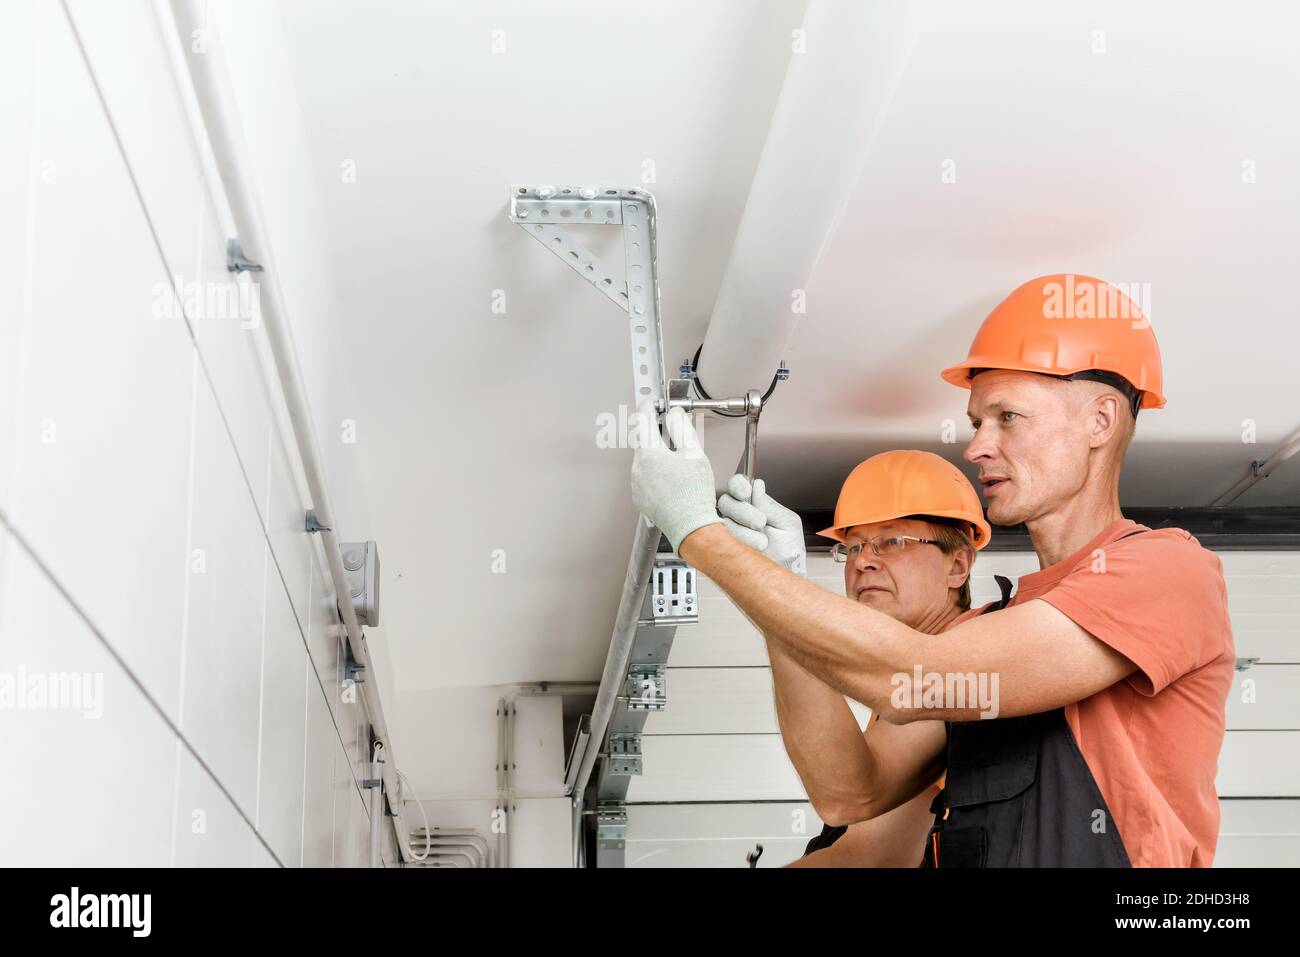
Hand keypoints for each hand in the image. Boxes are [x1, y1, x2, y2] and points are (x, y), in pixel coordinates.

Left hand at [629, 400, 722, 552]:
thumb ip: (682, 428)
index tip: (657, 402)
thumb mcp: (694, 454)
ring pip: (645, 458)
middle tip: (673, 427)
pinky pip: (645, 475)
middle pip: (644, 439)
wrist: (690, 527)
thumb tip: (674, 414)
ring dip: (658, 452)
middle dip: (657, 430)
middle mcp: (637, 468)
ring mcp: (636, 484)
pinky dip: (656, 470)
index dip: (651, 406)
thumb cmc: (694, 494)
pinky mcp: (640, 496)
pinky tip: (673, 476)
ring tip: (678, 458)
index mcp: (649, 454)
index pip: (644, 419)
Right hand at [717, 473, 806, 575]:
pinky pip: (723, 538)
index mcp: (755, 504)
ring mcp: (731, 530)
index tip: (746, 492)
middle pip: (726, 501)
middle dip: (743, 511)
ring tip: (763, 541)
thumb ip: (770, 505)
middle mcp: (739, 515)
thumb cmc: (789, 550)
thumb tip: (757, 485)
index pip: (738, 485)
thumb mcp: (787, 523)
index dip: (738, 485)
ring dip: (745, 531)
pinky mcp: (725, 546)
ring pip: (725, 520)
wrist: (786, 573)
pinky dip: (740, 542)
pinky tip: (752, 547)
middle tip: (760, 522)